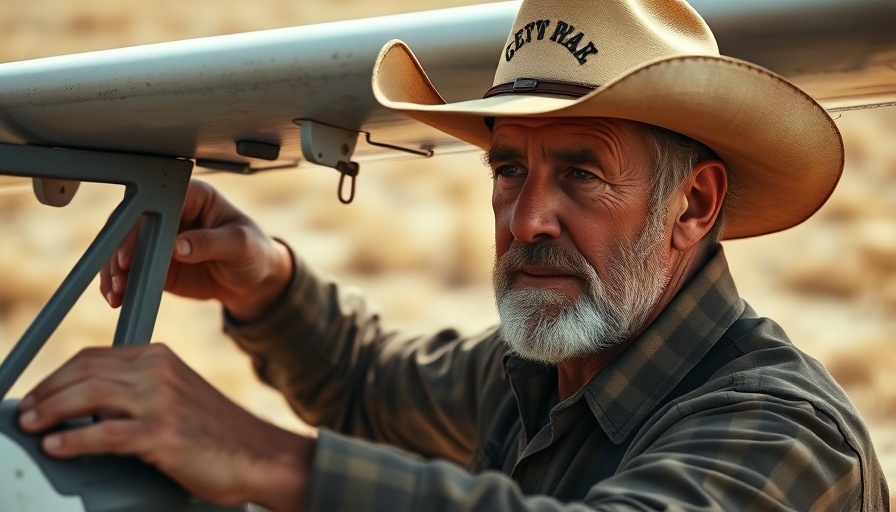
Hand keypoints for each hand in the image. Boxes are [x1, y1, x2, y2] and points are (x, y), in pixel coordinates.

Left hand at [17, 343, 313, 511]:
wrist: (259, 454)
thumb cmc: (218, 433)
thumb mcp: (178, 395)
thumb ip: (141, 390)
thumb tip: (90, 404)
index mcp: (161, 357)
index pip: (94, 357)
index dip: (58, 375)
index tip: (41, 394)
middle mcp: (158, 371)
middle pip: (84, 372)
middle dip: (47, 392)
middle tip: (28, 412)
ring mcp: (160, 401)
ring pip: (87, 396)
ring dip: (50, 411)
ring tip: (32, 426)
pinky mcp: (162, 434)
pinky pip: (104, 434)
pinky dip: (73, 440)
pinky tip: (57, 446)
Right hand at [100, 180, 292, 321]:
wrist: (254, 280)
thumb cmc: (254, 251)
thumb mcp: (240, 244)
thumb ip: (209, 242)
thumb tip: (177, 246)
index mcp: (193, 195)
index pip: (156, 201)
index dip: (138, 224)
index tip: (131, 251)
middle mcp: (171, 212)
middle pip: (132, 223)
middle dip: (119, 250)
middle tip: (118, 276)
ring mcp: (160, 236)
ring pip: (125, 247)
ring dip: (115, 269)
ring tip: (115, 292)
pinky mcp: (155, 261)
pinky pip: (132, 270)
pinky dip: (121, 283)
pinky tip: (118, 298)